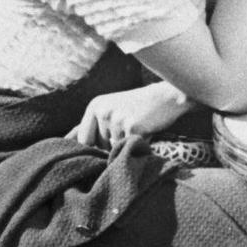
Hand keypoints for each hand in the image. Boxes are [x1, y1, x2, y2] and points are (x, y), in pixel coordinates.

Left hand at [66, 82, 192, 149]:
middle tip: (129, 130)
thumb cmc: (140, 107)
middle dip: (113, 146)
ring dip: (127, 144)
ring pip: (116, 148)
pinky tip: (147, 130)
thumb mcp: (114, 109)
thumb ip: (97, 125)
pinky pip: (130, 147)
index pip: (83, 139)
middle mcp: (102, 111)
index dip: (96, 147)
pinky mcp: (131, 126)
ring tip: (139, 128)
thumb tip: (79, 147)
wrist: (167, 97)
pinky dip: (139, 144)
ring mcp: (116, 119)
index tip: (109, 145)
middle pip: (100, 146)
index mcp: (95, 106)